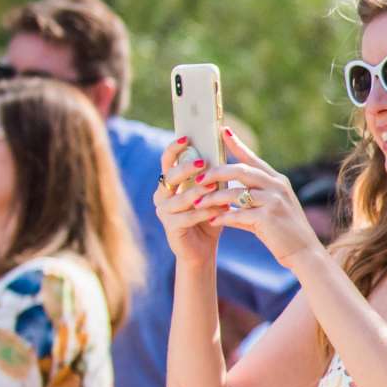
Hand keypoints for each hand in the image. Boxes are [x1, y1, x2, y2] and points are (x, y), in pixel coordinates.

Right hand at [155, 137, 224, 265]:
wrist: (203, 248)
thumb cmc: (208, 214)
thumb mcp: (212, 192)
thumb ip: (212, 174)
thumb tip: (224, 148)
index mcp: (169, 183)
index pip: (167, 160)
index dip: (174, 148)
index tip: (187, 138)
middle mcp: (161, 195)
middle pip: (170, 176)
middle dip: (187, 168)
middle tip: (204, 163)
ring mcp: (163, 211)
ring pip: (180, 198)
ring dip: (198, 192)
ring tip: (215, 187)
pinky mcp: (170, 227)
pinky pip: (187, 217)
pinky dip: (203, 212)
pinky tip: (218, 210)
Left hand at [200, 129, 320, 267]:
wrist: (304, 252)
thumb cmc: (285, 230)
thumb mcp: (271, 209)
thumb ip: (249, 200)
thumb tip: (224, 198)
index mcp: (278, 180)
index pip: (253, 158)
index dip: (237, 144)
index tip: (222, 131)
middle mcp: (277, 187)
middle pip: (240, 171)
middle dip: (216, 173)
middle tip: (198, 178)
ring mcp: (274, 201)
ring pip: (235, 193)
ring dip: (213, 198)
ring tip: (197, 203)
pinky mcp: (268, 218)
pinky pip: (237, 214)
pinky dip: (223, 217)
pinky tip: (212, 220)